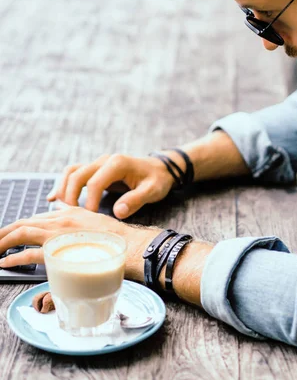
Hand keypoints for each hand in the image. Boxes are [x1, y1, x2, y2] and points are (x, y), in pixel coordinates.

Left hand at [0, 207, 160, 280]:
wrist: (131, 246)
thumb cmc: (116, 240)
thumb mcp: (94, 222)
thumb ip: (76, 219)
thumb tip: (62, 217)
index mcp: (69, 213)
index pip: (36, 218)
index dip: (18, 227)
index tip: (8, 236)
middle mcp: (62, 219)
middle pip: (24, 223)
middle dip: (4, 233)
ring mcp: (61, 232)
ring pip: (22, 234)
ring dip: (3, 243)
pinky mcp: (61, 248)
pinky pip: (30, 252)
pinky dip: (15, 258)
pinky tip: (6, 263)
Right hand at [47, 153, 175, 218]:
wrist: (160, 168)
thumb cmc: (157, 180)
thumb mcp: (152, 190)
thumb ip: (136, 200)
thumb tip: (118, 212)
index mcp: (117, 163)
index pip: (95, 182)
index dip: (89, 202)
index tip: (90, 219)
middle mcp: (104, 160)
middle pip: (77, 175)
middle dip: (70, 196)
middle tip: (71, 217)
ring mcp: (98, 163)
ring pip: (71, 172)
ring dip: (63, 189)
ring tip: (61, 209)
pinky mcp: (96, 170)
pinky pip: (74, 173)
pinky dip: (63, 184)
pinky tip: (54, 198)